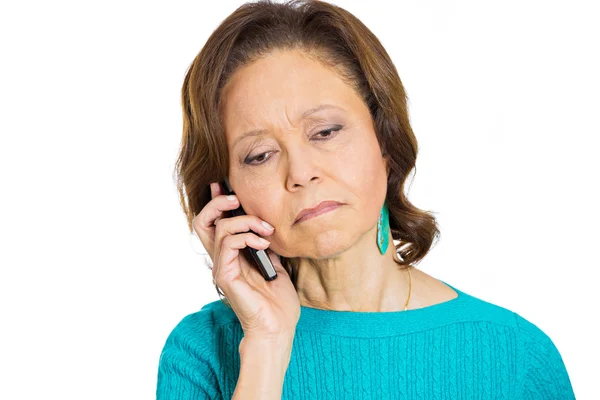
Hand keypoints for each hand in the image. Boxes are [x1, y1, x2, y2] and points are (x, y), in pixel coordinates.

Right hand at [192, 182, 299, 340]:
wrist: (278, 327)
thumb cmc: (278, 301)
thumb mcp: (274, 263)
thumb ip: (264, 244)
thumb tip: (266, 224)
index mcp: (232, 256)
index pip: (214, 223)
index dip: (216, 202)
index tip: (225, 185)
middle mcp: (221, 259)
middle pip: (202, 222)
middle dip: (218, 203)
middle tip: (236, 198)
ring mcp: (221, 267)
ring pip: (219, 228)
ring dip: (245, 221)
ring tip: (267, 230)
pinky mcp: (225, 276)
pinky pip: (228, 244)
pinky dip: (247, 237)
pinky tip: (264, 244)